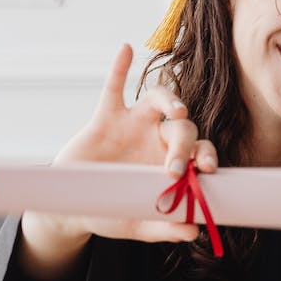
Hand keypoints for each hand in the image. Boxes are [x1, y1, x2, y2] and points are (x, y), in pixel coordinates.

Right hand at [19, 45, 219, 274]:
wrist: (73, 207)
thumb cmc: (112, 212)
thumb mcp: (138, 224)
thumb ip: (165, 227)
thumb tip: (195, 231)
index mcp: (173, 162)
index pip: (200, 151)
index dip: (207, 155)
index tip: (207, 169)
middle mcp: (158, 138)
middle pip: (183, 128)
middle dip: (185, 145)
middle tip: (176, 168)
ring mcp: (133, 125)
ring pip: (158, 99)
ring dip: (170, 100)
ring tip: (177, 111)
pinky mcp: (106, 117)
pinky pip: (113, 88)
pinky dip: (119, 68)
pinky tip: (126, 49)